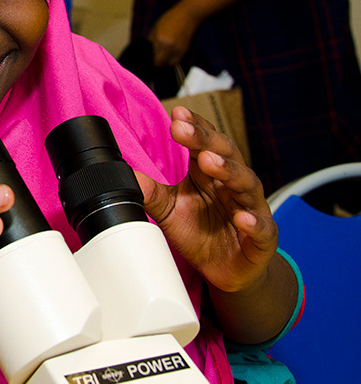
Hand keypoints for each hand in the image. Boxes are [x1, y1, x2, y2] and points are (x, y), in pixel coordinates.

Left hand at [134, 106, 276, 293]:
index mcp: (209, 173)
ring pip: (246, 183)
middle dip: (205, 140)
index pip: (204, 142)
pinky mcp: (261, 239)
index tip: (176, 114)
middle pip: (225, 154)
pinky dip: (255, 222)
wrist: (226, 270)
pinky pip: (262, 228)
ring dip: (229, 170)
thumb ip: (150, 192)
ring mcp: (250, 209)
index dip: (193, 127)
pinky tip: (244, 218)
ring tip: (210, 162)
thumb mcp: (169, 210)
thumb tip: (122, 175)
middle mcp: (231, 185)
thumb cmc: (200, 232)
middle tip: (183, 130)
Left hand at [148, 2, 199, 66]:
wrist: (187, 16)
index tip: (151, 58)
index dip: (151, 60)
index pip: (154, 59)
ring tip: (164, 55)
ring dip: (166, 61)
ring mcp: (178, 50)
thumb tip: (148, 52)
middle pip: (161, 64)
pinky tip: (171, 53)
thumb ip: (151, 41)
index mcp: (159, 40)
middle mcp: (169, 47)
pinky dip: (173, 59)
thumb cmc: (169, 19)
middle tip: (156, 57)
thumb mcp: (155, 29)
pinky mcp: (185, 50)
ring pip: (169, 64)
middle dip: (158, 62)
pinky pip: (177, 60)